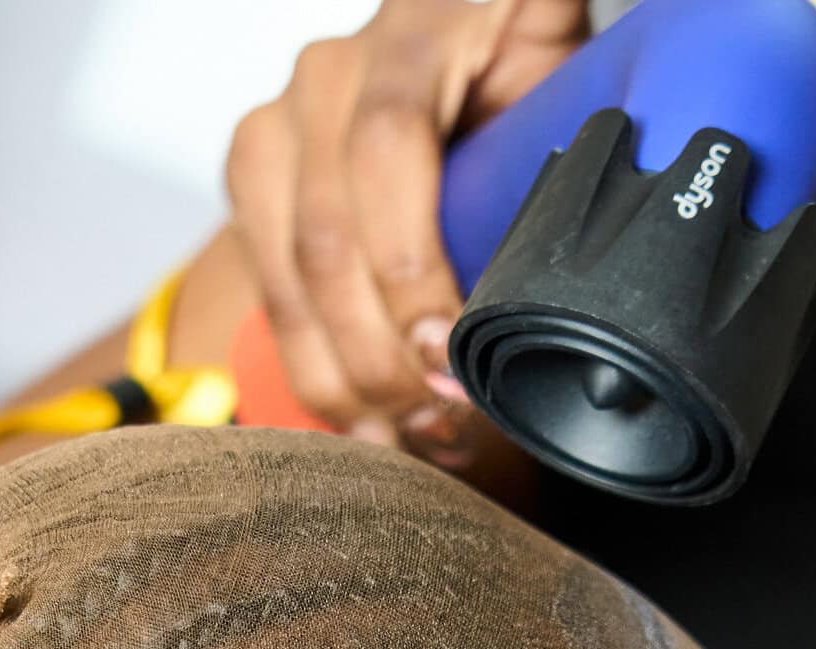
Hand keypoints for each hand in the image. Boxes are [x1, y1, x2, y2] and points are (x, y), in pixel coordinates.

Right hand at [225, 0, 589, 458]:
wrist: (466, 35)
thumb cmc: (521, 68)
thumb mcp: (557, 82)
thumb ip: (549, 152)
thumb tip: (557, 288)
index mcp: (414, 27)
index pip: (384, 153)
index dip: (408, 268)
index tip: (447, 355)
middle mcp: (329, 73)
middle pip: (325, 238)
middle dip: (380, 355)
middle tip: (440, 421)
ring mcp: (282, 126)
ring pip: (288, 278)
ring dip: (345, 380)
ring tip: (404, 440)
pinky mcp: (258, 184)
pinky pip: (271, 295)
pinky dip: (315, 372)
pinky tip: (360, 425)